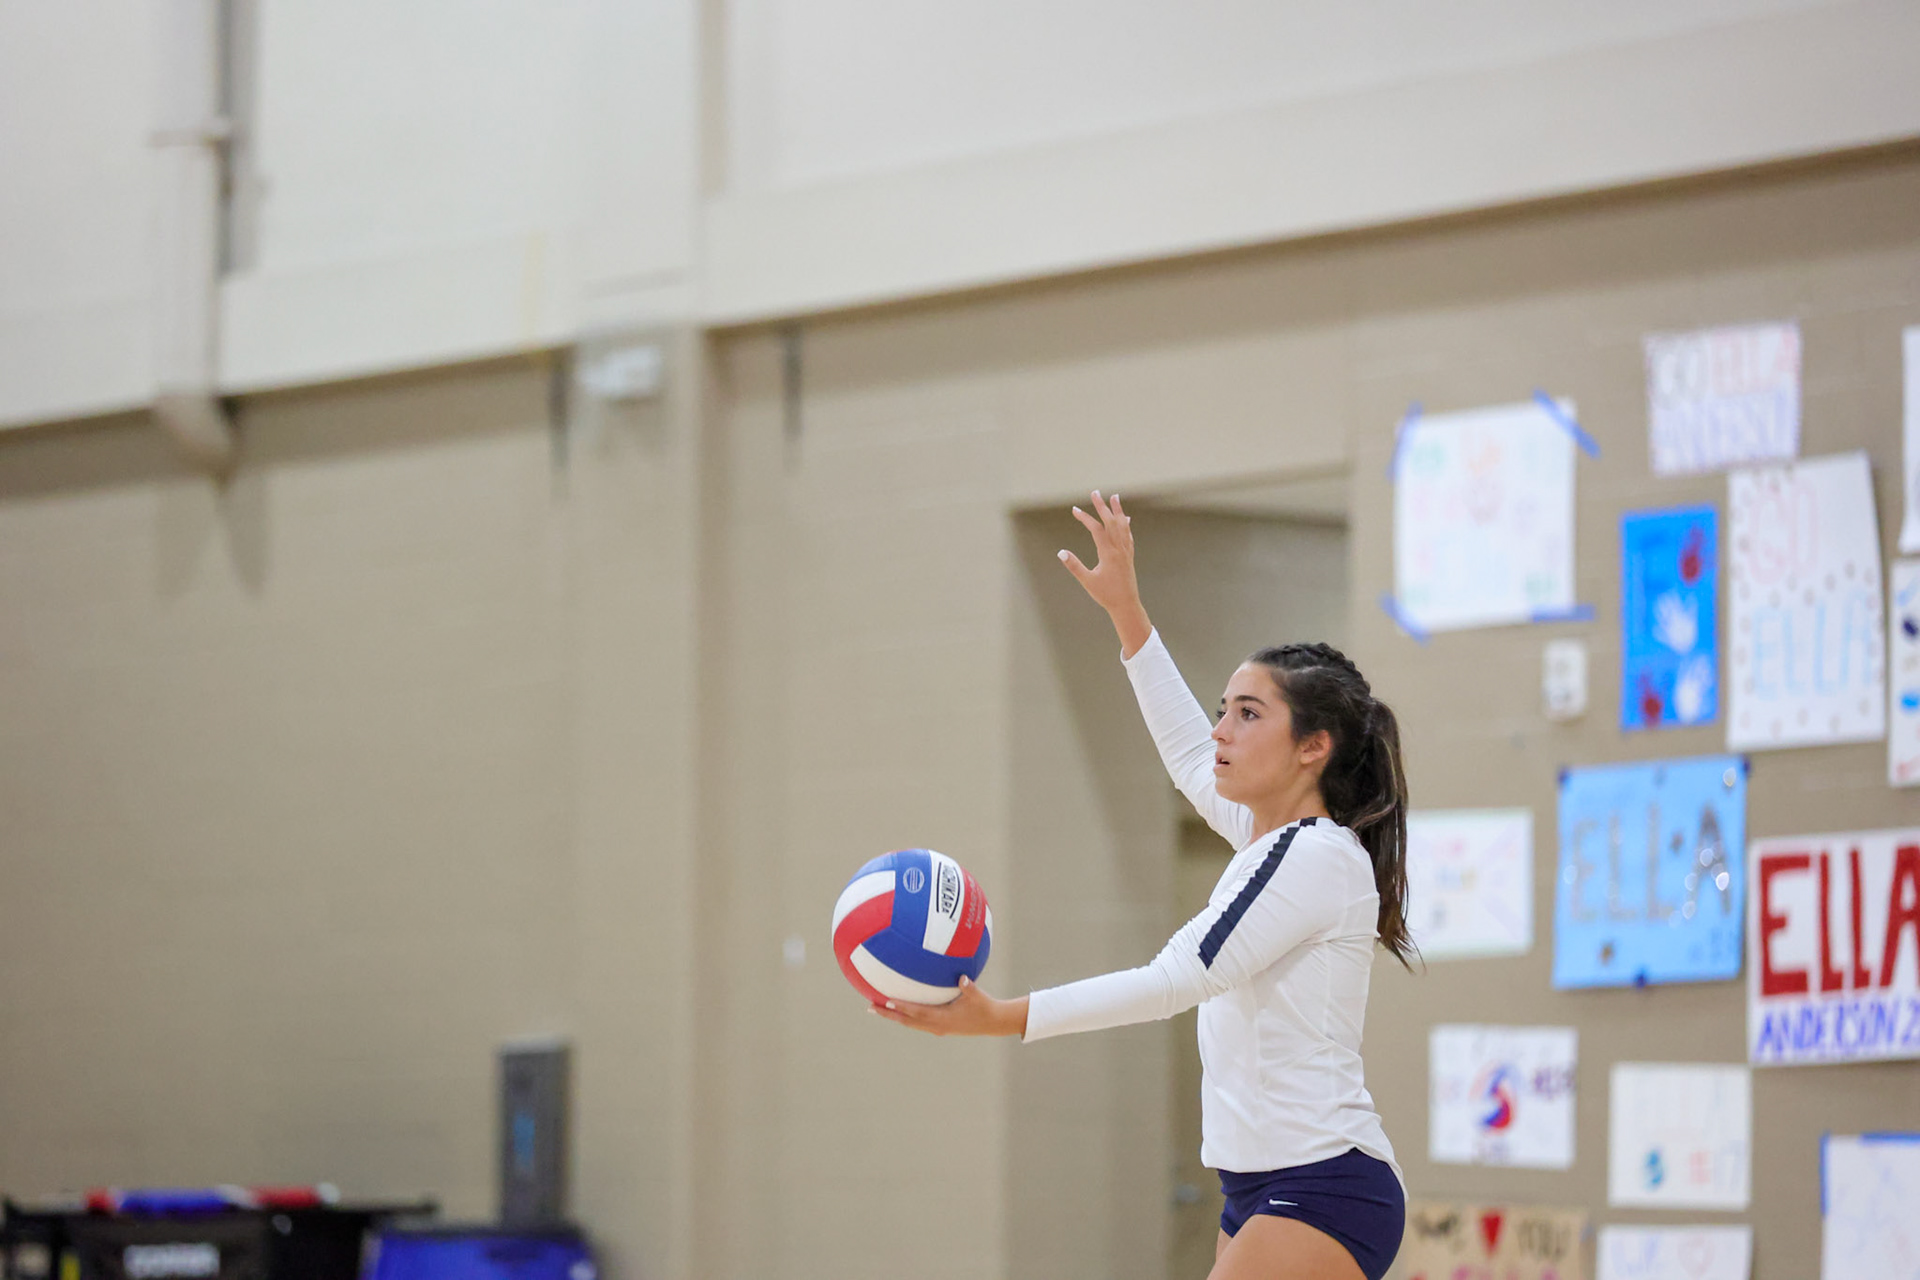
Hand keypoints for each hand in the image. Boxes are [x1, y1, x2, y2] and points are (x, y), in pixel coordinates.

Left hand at [868, 977, 1027, 1037]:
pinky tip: (899, 1009)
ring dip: (894, 1016)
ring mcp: (937, 1028)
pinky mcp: (940, 1027)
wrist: (993, 1023)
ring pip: (910, 1023)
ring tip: (877, 1009)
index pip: (917, 1013)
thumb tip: (962, 978)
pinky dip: (905, 1016)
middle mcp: (936, 1026)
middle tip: (870, 1008)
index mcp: (943, 1019)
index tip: (885, 1001)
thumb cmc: (985, 1007)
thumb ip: (969, 987)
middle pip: (907, 1021)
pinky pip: (917, 1022)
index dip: (901, 1008)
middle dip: (888, 1014)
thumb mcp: (977, 996)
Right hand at [1058, 490, 1150, 656]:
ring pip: (1122, 526)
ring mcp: (1126, 552)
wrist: (1126, 605)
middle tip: (1095, 492)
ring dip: (1117, 511)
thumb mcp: (1087, 581)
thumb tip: (1061, 553)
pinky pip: (1128, 536)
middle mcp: (1119, 549)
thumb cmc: (1106, 595)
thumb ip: (1074, 566)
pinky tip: (1126, 519)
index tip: (1074, 510)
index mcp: (1108, 554)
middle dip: (1102, 506)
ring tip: (1115, 497)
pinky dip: (1126, 525)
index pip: (1096, 529)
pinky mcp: (1129, 557)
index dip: (1085, 518)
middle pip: (1111, 522)